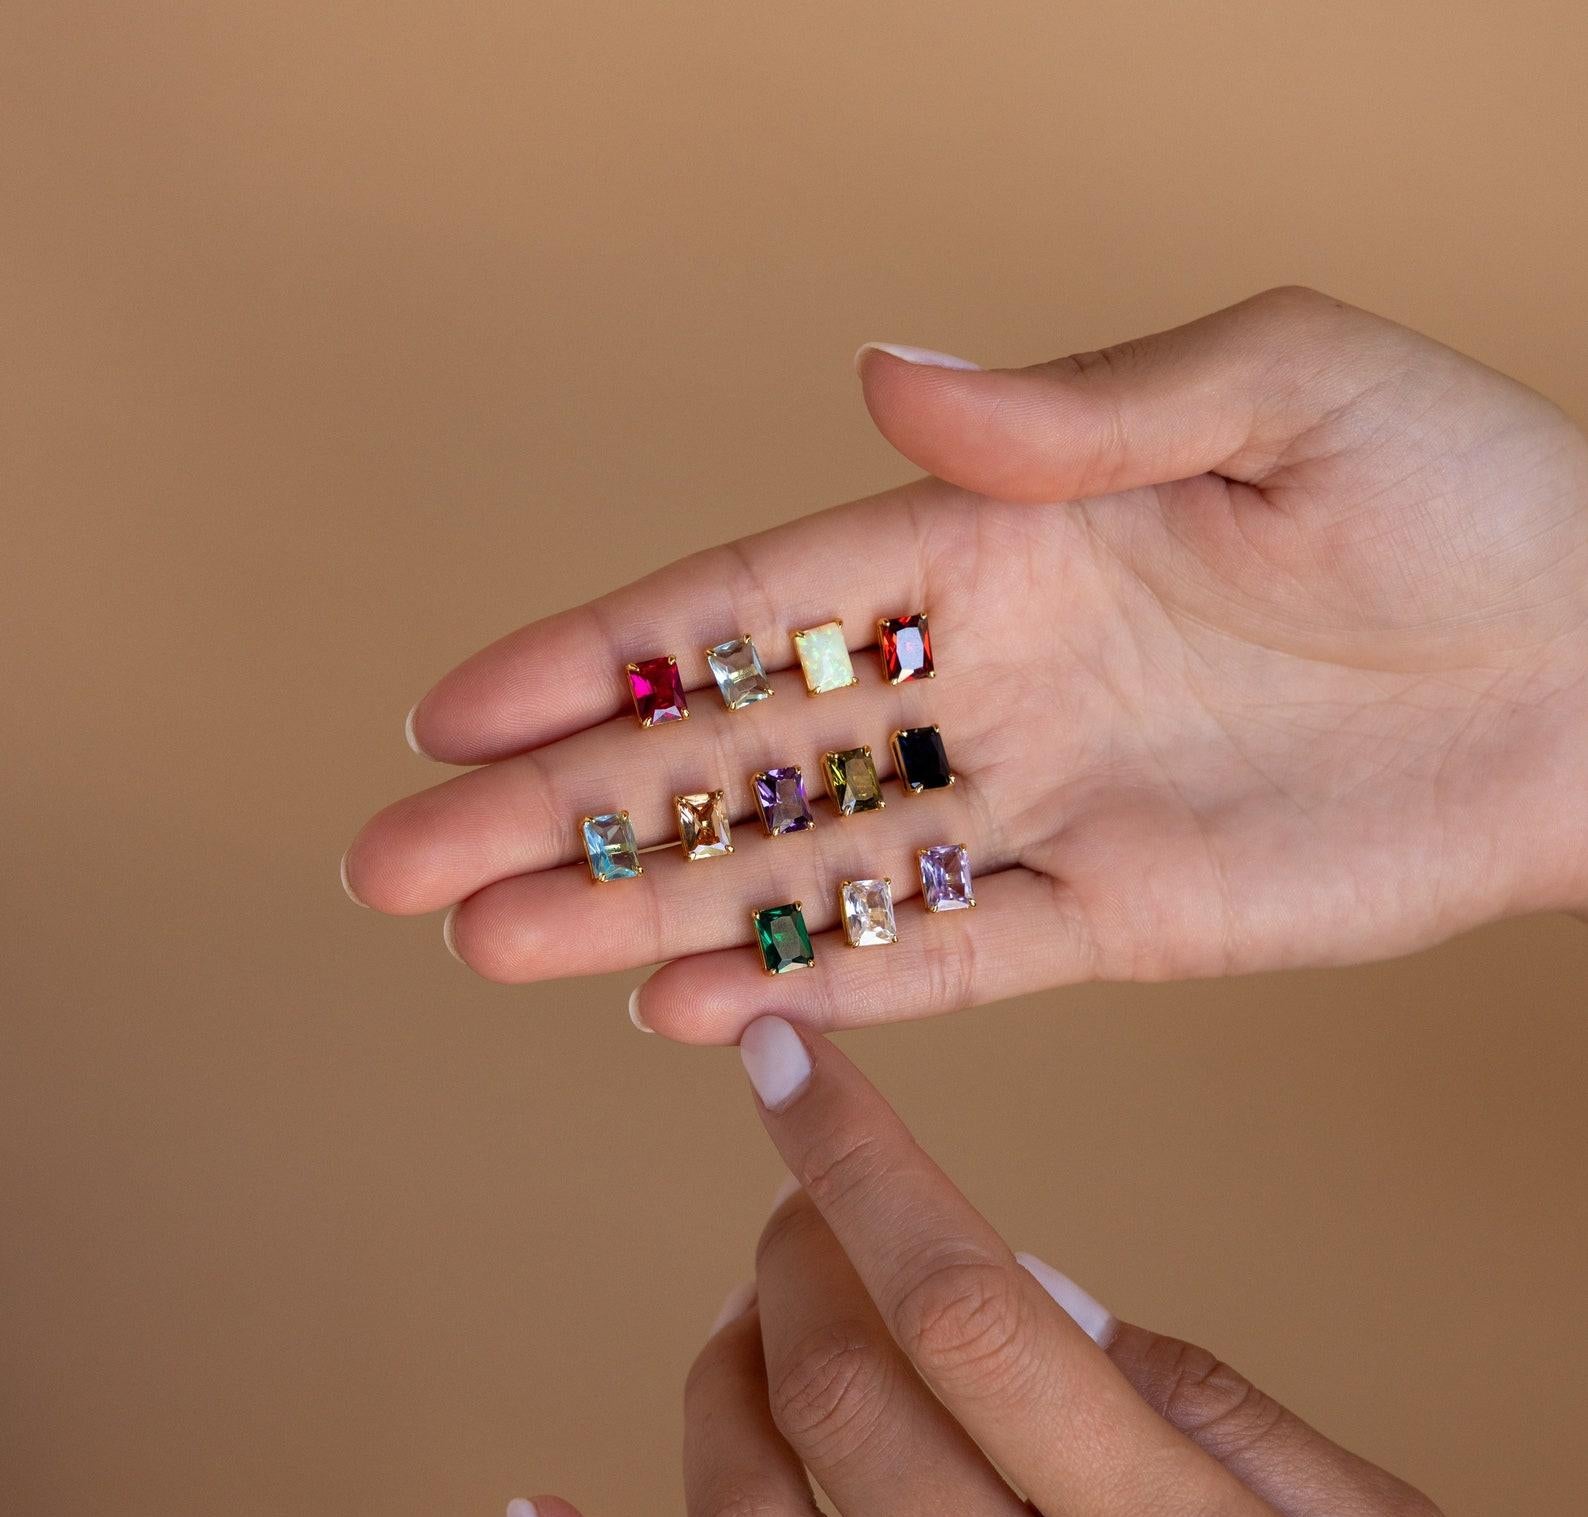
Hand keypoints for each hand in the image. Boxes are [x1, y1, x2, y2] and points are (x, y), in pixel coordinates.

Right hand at [343, 287, 1587, 1039]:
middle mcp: (989, 674)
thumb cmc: (1474, 493)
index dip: (594, 655)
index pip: (752, 602)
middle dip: (562, 809)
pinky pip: (938, 955)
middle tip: (402, 867)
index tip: (449, 709)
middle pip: (734, 752)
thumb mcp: (1278, 389)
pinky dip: (819, 980)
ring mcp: (1039, 800)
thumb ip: (1066, 412)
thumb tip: (882, 376)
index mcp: (999, 537)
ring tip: (496, 950)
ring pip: (804, 867)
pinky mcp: (1112, 914)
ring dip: (646, 910)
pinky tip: (688, 1002)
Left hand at [510, 1018, 1443, 1516]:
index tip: (777, 1048)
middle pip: (840, 1386)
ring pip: (746, 1505)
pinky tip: (527, 1500)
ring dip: (723, 1374)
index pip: (966, 1303)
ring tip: (754, 1310)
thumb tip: (1040, 1286)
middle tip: (805, 1197)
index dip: (859, 1158)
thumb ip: (1210, 1410)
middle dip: (801, 1249)